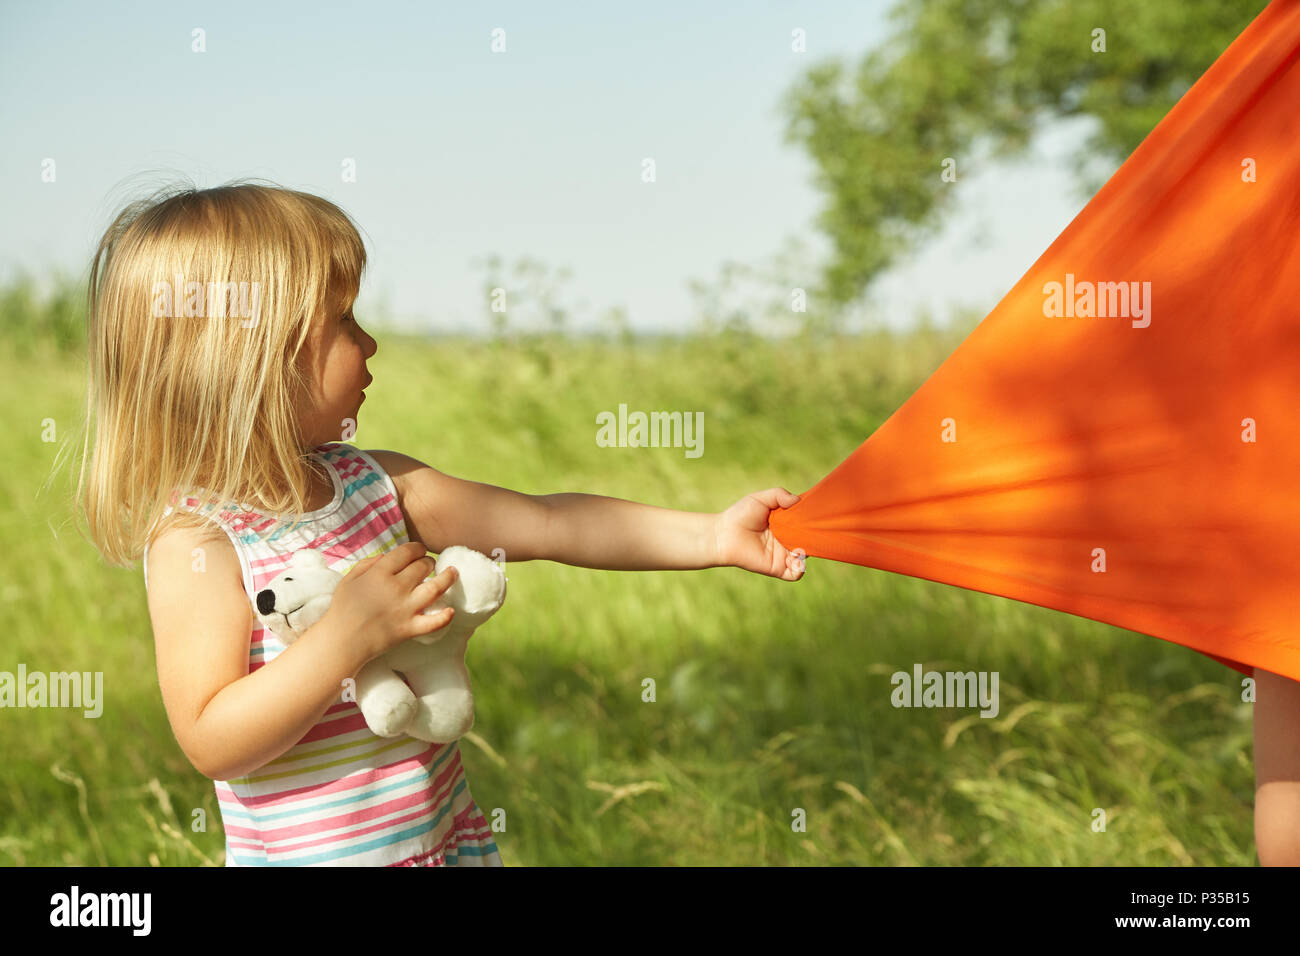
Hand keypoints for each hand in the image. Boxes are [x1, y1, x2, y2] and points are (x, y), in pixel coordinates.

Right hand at [324, 541, 458, 659]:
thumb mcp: (349, 579)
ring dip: (447, 578)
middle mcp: (396, 588)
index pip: (407, 552)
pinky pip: (433, 622)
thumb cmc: (342, 609)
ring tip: (453, 572)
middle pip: (423, 567)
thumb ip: (368, 563)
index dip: (417, 548)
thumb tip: (388, 556)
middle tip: (429, 565)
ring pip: (435, 588)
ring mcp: (405, 609)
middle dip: (428, 562)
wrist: (341, 642)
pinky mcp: (410, 629)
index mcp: (380, 573)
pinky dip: (445, 617)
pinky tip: (452, 610)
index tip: (419, 551)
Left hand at [712, 488, 805, 580]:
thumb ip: (780, 494)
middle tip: (809, 529)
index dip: (811, 519)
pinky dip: (800, 568)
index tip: (813, 513)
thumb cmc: (740, 515)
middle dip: (813, 536)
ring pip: (805, 557)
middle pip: (808, 540)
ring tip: (800, 543)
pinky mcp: (777, 567)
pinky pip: (795, 574)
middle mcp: (786, 540)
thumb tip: (798, 500)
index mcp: (785, 524)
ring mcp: (783, 555)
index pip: (805, 523)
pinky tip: (795, 557)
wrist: (723, 534)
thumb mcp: (761, 498)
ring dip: (808, 552)